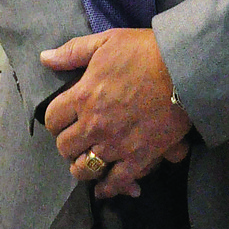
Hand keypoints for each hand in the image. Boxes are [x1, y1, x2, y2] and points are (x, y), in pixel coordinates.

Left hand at [41, 29, 190, 198]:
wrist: (184, 68)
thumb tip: (44, 58)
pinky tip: (103, 187)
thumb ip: (73, 51)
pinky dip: (107, 188)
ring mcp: (115, 144)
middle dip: (68, 143)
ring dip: (82, 165)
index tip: (64, 118)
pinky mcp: (138, 158)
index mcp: (83, 96)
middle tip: (77, 138)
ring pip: (84, 169)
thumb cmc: (145, 51)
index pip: (52, 119)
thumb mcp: (107, 41)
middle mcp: (94, 125)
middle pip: (65, 147)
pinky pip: (115, 182)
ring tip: (88, 160)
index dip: (55, 119)